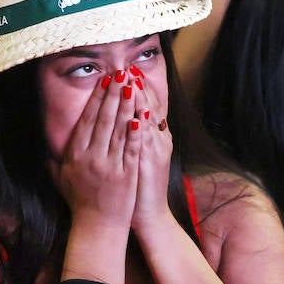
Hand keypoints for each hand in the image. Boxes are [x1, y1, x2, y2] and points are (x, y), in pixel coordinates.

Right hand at [54, 72, 143, 226]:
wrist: (97, 227)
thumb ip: (51, 157)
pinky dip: (136, 131)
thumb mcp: (59, 178)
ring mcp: (109, 166)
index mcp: (75, 155)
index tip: (103, 81)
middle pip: (103, 119)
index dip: (96, 99)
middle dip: (112, 94)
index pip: (87, 120)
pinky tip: (140, 115)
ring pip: (118, 130)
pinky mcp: (126, 175)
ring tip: (132, 85)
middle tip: (120, 73)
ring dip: (126, 105)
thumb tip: (44, 141)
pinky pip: (131, 148)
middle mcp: (90, 158)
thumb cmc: (78, 201)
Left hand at [127, 67, 173, 233]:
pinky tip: (138, 113)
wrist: (150, 215)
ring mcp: (156, 150)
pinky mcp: (150, 163)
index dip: (139, 88)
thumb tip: (124, 119)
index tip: (129, 70)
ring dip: (142, 100)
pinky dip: (143, 126)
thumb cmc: (139, 187)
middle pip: (151, 106)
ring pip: (150, 119)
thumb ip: (132, 138)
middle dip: (139, 87)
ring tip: (133, 82)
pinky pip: (146, 141)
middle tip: (130, 68)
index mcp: (154, 137)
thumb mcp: (137, 157)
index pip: (148, 105)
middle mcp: (159, 140)